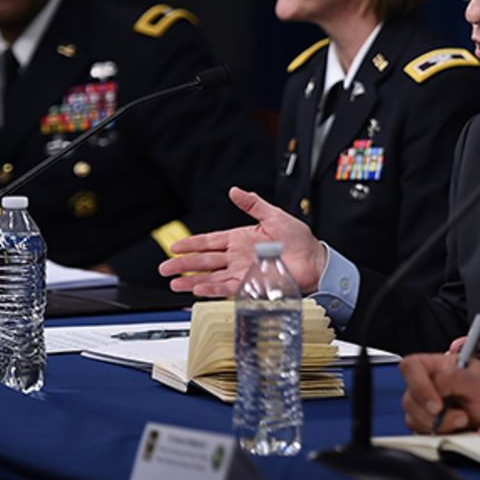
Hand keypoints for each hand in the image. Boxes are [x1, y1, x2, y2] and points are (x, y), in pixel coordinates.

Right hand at [157, 186, 325, 295]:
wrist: (314, 260)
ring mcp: (243, 271)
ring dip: (192, 279)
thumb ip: (253, 204)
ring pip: (211, 276)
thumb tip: (234, 190)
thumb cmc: (299, 239)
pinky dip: (212, 288)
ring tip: (173, 282)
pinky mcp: (251, 284)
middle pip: (205, 260)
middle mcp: (238, 256)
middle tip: (164, 267)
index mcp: (241, 238)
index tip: (175, 247)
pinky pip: (226, 287)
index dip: (192, 244)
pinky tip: (197, 288)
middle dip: (183, 264)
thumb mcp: (274, 216)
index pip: (210, 241)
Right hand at [400, 353, 479, 433]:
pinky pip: (419, 430)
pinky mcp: (427, 422)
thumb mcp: (479, 382)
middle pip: (409, 397)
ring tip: (463, 420)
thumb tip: (436, 381)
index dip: (419, 385)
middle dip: (433, 413)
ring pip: (412, 416)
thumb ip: (455, 377)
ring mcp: (425, 403)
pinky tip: (455, 428)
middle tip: (461, 416)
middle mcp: (428, 382)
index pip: (411, 366)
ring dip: (438, 425)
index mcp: (438, 364)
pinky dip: (437, 433)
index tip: (438, 404)